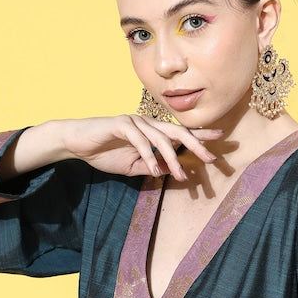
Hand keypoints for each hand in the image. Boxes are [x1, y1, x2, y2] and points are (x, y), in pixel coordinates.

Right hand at [63, 115, 220, 180]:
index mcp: (152, 130)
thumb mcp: (134, 166)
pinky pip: (140, 142)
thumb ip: (153, 166)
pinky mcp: (120, 124)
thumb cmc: (105, 152)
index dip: (201, 135)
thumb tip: (175, 171)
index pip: (180, 132)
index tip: (221, 140)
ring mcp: (134, 121)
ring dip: (172, 159)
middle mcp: (147, 122)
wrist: (77, 143)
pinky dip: (148, 157)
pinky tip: (154, 171)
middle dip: (197, 144)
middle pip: (177, 132)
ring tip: (182, 177)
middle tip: (213, 158)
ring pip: (160, 139)